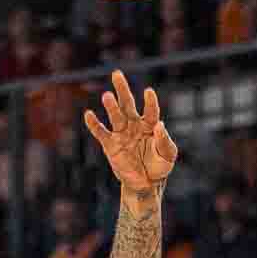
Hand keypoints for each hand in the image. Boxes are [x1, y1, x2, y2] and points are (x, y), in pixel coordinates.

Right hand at [82, 71, 175, 191]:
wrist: (146, 184)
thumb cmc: (160, 166)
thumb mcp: (168, 154)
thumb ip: (164, 140)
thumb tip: (159, 124)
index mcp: (150, 124)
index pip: (151, 110)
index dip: (150, 102)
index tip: (148, 91)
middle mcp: (135, 125)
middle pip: (128, 104)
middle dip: (122, 89)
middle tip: (116, 74)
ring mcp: (122, 134)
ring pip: (115, 116)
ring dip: (111, 106)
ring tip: (107, 96)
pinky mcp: (110, 145)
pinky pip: (101, 133)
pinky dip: (94, 124)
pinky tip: (88, 114)